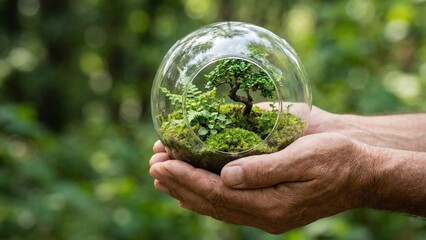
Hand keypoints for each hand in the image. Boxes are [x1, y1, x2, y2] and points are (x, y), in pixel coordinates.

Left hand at [149, 133, 375, 233]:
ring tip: (162, 174)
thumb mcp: (305, 158)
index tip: (160, 164)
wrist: (362, 172)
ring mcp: (265, 213)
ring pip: (215, 205)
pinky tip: (191, 184)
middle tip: (152, 166)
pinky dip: (204, 193)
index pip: (217, 194)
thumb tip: (226, 177)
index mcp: (271, 206)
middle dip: (178, 183)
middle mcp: (264, 214)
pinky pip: (228, 203)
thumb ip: (264, 169)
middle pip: (210, 202)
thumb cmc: (337, 159)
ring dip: (186, 189)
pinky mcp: (268, 205)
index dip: (186, 178)